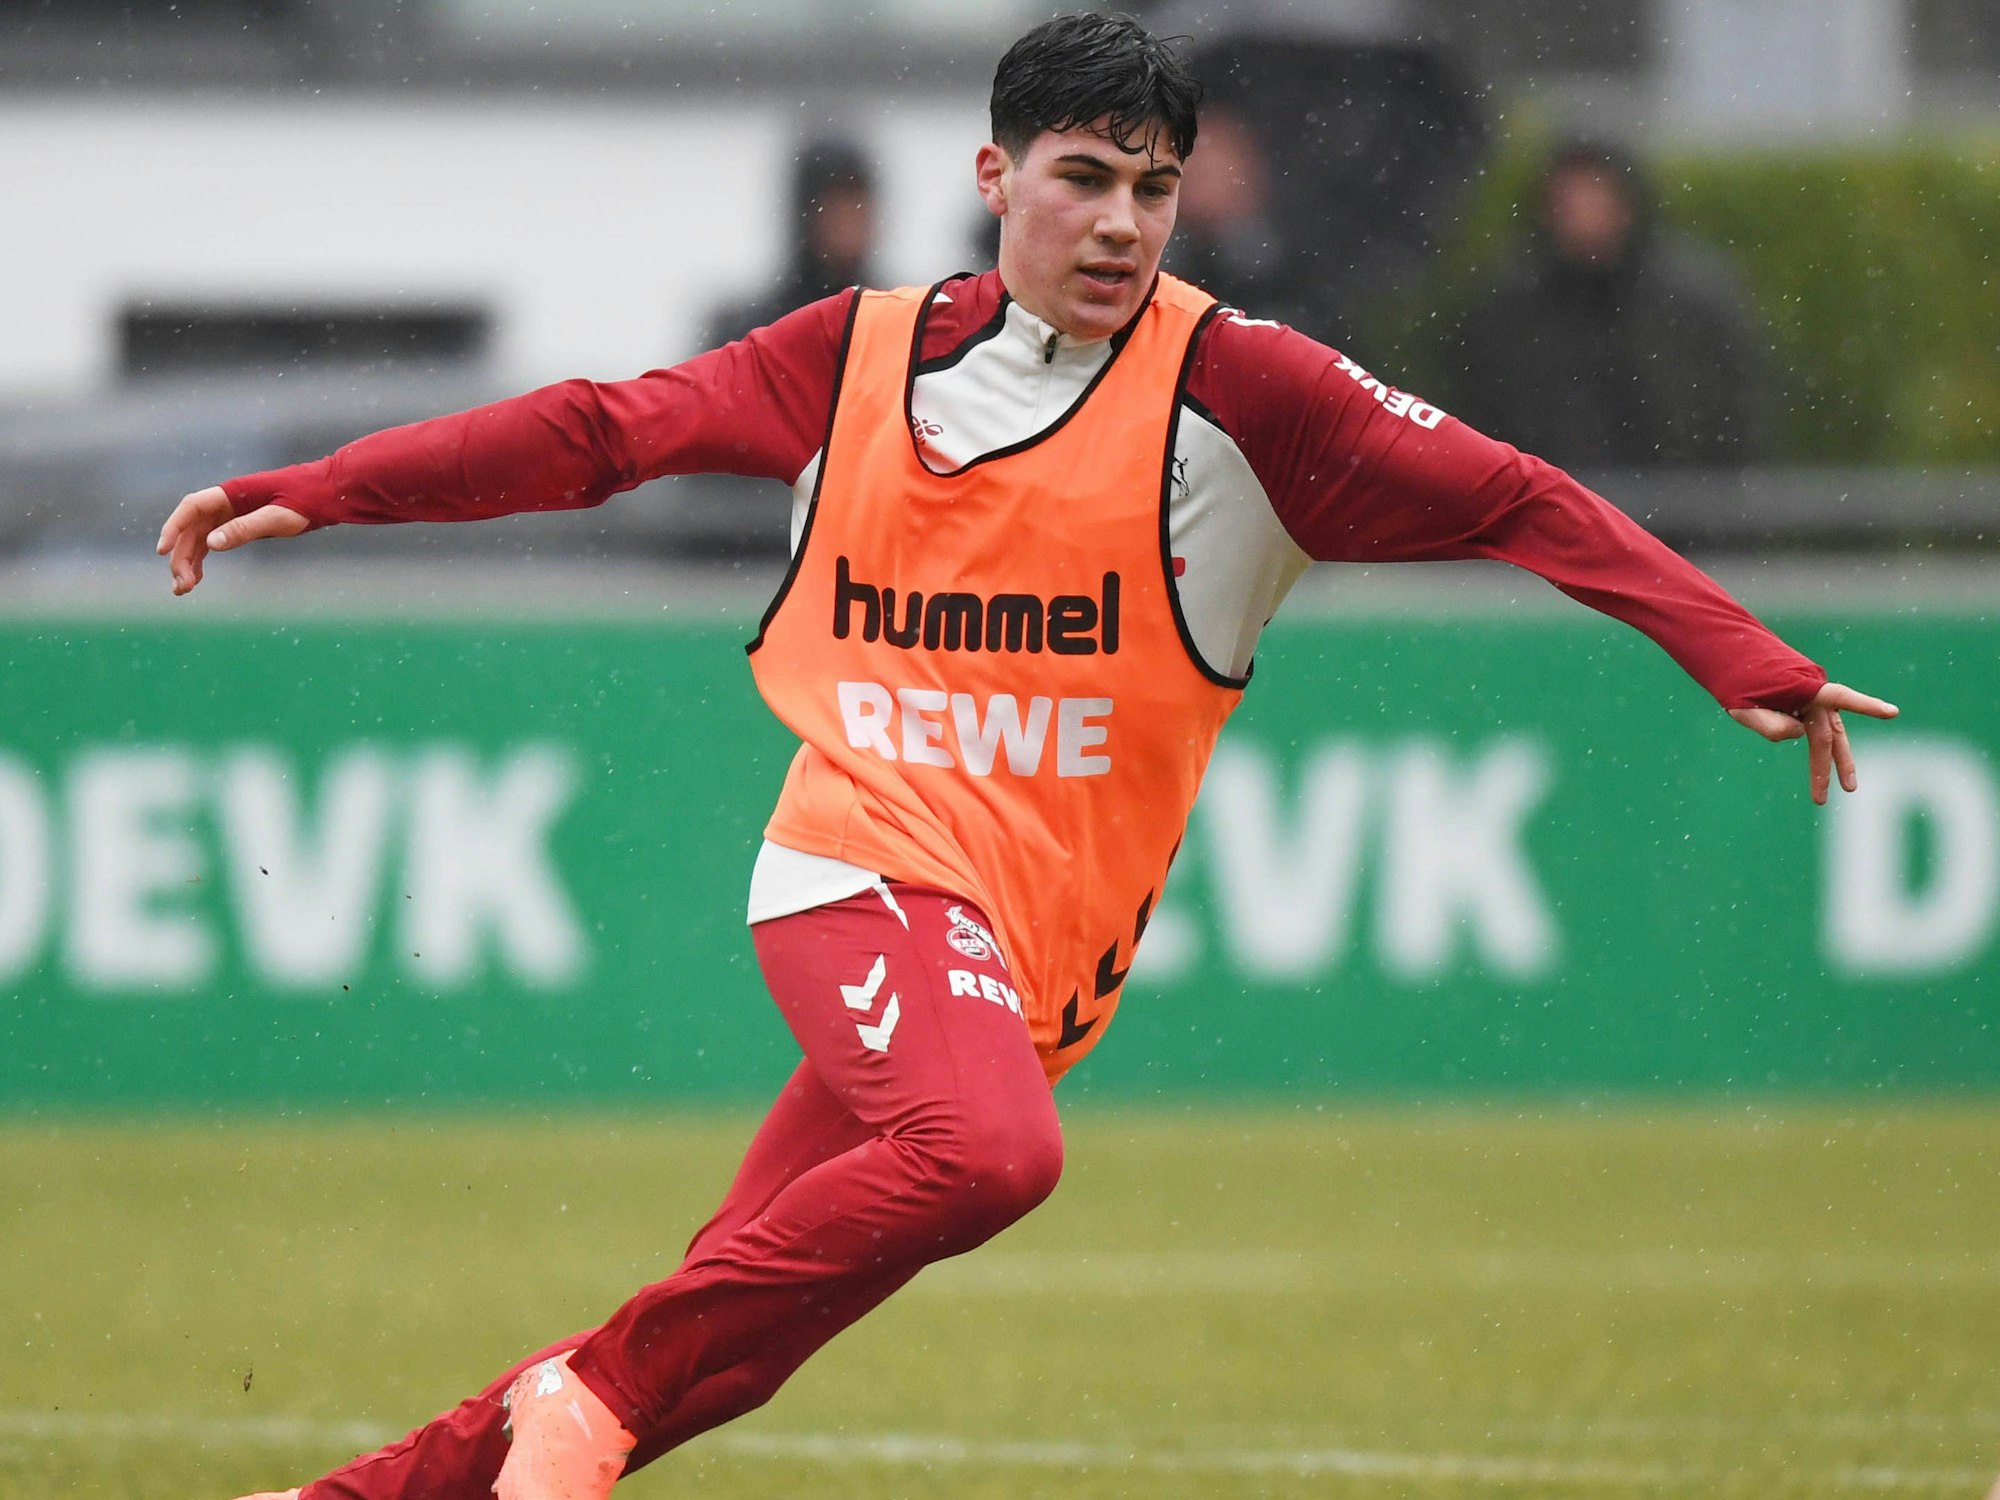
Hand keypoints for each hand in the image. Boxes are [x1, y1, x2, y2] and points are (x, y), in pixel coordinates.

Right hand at [156, 486, 307, 594]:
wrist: (327, 494)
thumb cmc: (306, 501)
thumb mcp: (277, 517)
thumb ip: (245, 529)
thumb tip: (211, 544)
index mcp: (231, 493)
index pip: (191, 508)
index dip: (174, 528)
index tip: (162, 551)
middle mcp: (226, 502)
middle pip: (192, 529)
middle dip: (181, 556)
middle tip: (181, 585)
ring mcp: (231, 513)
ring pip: (200, 538)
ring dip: (188, 562)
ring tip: (183, 589)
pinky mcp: (239, 524)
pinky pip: (212, 542)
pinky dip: (202, 560)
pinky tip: (196, 579)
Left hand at [1729, 682, 1898, 805]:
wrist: (1731, 654)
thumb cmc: (1735, 680)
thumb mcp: (1741, 707)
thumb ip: (1770, 724)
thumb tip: (1800, 734)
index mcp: (1802, 685)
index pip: (1839, 696)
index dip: (1867, 705)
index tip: (1892, 712)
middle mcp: (1813, 689)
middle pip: (1826, 733)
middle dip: (1825, 767)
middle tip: (1820, 799)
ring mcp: (1812, 694)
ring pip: (1827, 731)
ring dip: (1830, 759)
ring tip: (1834, 790)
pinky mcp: (1807, 698)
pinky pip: (1816, 722)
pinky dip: (1815, 740)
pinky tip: (1817, 761)